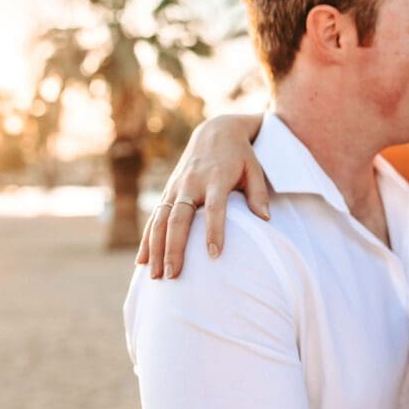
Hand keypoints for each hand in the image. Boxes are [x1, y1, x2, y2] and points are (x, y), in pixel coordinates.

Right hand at [135, 114, 268, 278]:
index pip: (215, 208)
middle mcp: (192, 184)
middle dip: (174, 248)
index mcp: (216, 179)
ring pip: (160, 220)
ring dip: (156, 249)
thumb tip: (266, 219)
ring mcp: (176, 187)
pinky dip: (147, 240)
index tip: (216, 255)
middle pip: (179, 218)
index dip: (215, 231)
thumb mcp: (254, 169)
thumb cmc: (240, 155)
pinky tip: (143, 262)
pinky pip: (153, 218)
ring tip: (157, 277)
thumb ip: (258, 194)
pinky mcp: (167, 191)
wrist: (215, 132)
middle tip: (175, 275)